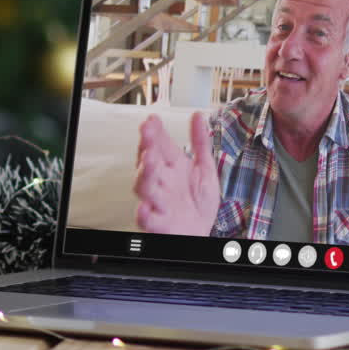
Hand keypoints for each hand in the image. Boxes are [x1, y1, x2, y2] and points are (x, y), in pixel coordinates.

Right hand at [133, 112, 219, 236]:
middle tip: (147, 130)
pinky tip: (144, 206)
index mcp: (171, 167)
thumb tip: (199, 116)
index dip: (155, 132)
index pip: (159, 145)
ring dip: (145, 173)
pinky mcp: (158, 223)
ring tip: (149, 159)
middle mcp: (161, 182)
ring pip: (144, 187)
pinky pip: (147, 218)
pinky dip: (144, 214)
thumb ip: (200, 143)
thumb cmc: (198, 203)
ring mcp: (158, 201)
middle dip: (147, 145)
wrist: (201, 233)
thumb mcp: (204, 169)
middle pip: (149, 161)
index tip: (153, 118)